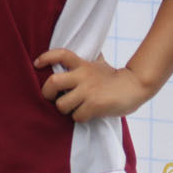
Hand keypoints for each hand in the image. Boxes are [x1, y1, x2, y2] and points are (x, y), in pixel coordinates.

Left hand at [34, 47, 150, 123]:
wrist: (135, 86)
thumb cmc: (115, 77)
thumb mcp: (99, 64)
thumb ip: (87, 62)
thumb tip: (79, 55)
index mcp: (82, 64)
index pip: (61, 54)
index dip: (46, 57)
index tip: (37, 63)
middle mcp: (83, 75)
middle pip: (53, 82)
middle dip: (47, 93)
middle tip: (52, 97)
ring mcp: (88, 91)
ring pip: (62, 104)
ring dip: (65, 110)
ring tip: (74, 108)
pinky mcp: (94, 105)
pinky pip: (76, 116)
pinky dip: (79, 118)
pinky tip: (87, 114)